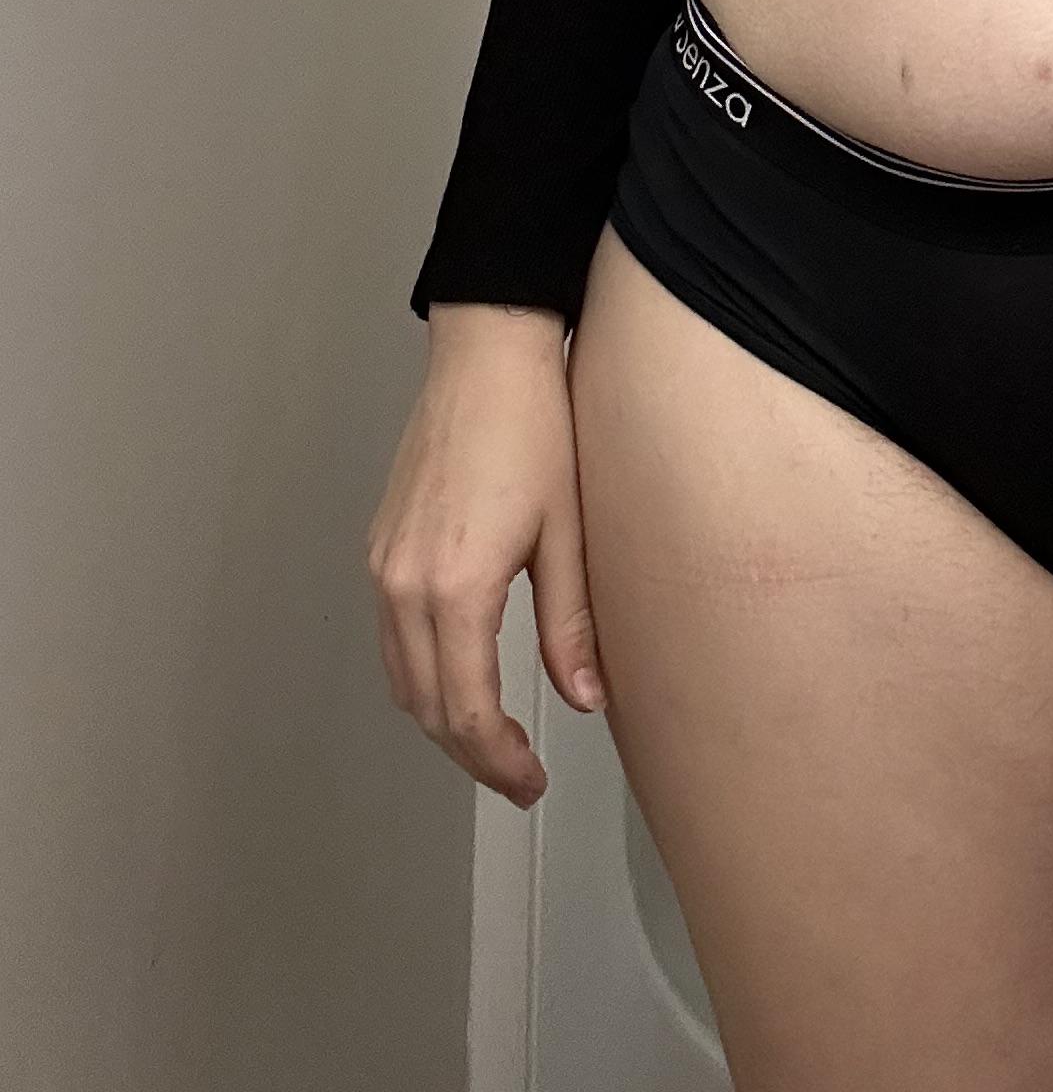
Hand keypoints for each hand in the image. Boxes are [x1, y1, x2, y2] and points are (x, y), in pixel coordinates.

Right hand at [366, 305, 602, 807]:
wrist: (489, 353)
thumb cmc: (534, 424)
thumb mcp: (569, 531)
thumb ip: (573, 625)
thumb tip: (587, 696)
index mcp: (454, 586)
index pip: (466, 712)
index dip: (498, 761)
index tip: (529, 781)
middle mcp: (404, 583)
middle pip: (426, 707)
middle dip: (471, 753)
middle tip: (518, 776)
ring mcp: (385, 565)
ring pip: (402, 678)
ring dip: (442, 718)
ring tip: (495, 737)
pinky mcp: (382, 547)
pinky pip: (391, 637)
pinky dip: (423, 673)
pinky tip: (461, 673)